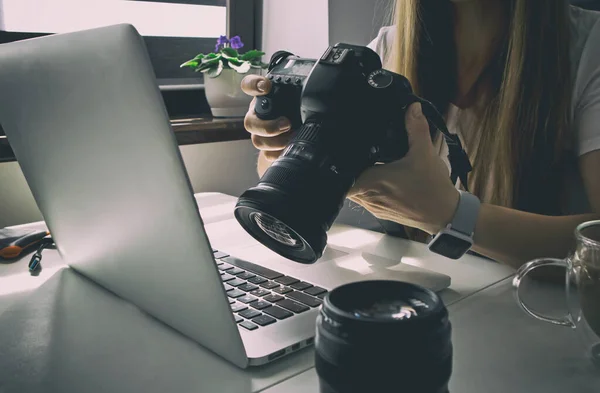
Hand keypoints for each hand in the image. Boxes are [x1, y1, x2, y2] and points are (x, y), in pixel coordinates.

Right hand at [241, 75, 292, 161]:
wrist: (299, 130)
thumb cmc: (298, 110)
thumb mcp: (298, 98)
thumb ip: (298, 92)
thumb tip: (313, 87)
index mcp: (264, 97)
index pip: (249, 85)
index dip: (253, 85)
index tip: (265, 86)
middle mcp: (258, 114)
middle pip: (250, 122)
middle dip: (268, 126)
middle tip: (287, 124)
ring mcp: (260, 133)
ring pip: (258, 141)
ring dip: (276, 142)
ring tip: (293, 137)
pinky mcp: (267, 148)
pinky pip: (267, 154)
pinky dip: (280, 153)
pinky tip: (291, 147)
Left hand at [347, 102, 459, 233]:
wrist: (445, 215)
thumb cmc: (432, 189)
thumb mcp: (424, 153)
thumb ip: (415, 129)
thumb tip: (412, 108)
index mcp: (373, 182)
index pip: (342, 178)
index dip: (338, 167)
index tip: (342, 154)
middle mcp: (369, 198)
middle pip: (346, 182)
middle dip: (351, 168)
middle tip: (360, 155)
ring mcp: (373, 207)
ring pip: (355, 191)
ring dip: (360, 178)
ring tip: (371, 165)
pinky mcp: (380, 212)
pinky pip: (366, 198)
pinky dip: (369, 188)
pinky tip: (382, 178)